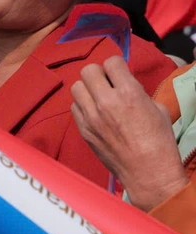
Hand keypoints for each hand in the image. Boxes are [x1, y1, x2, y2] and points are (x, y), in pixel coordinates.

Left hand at [71, 56, 187, 211]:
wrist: (147, 171)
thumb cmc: (158, 141)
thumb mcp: (157, 109)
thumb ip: (137, 91)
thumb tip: (124, 83)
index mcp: (128, 93)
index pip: (111, 62)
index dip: (116, 66)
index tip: (119, 72)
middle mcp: (105, 101)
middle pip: (88, 70)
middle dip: (99, 73)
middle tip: (107, 83)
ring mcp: (91, 116)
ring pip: (76, 86)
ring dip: (88, 88)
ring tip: (99, 97)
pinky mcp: (83, 129)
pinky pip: (74, 106)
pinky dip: (82, 106)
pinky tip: (94, 113)